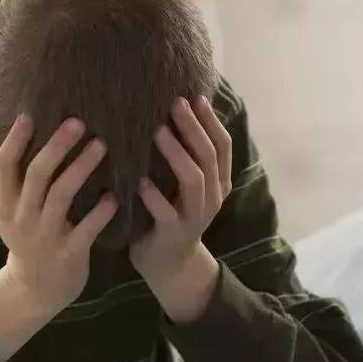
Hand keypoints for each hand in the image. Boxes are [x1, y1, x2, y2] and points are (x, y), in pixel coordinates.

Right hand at [0, 115, 116, 361]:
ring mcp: (45, 236)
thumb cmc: (23, 244)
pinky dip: (101, 212)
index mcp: (7, 204)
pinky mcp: (69, 254)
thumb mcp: (2, 218)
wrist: (35, 290)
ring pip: (61, 196)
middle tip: (78, 122)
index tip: (29, 116)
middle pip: (36, 175)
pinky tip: (115, 196)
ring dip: (81, 169)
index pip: (4, 166)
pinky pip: (86, 228)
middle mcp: (23, 217)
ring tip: (101, 146)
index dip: (15, 141)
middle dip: (56, 147)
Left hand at [129, 96, 232, 322]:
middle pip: (208, 156)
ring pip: (193, 180)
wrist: (169, 264)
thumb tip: (174, 114)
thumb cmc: (170, 214)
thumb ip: (185, 157)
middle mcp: (212, 197)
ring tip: (158, 132)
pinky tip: (140, 181)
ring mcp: (195, 216)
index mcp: (218, 182)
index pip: (222, 146)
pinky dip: (154, 196)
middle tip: (175, 104)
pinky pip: (166, 213)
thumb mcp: (184, 185)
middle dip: (193, 128)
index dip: (211, 121)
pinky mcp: (174, 233)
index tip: (195, 97)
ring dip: (176, 154)